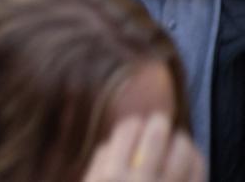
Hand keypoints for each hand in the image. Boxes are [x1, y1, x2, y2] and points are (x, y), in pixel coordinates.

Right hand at [82, 113, 204, 181]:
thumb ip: (98, 164)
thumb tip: (112, 142)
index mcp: (111, 174)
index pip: (127, 130)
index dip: (133, 123)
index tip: (135, 124)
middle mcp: (140, 180)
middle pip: (157, 135)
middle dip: (160, 122)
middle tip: (160, 120)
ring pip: (182, 152)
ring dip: (181, 139)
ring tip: (178, 137)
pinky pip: (197, 173)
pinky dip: (197, 160)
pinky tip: (192, 156)